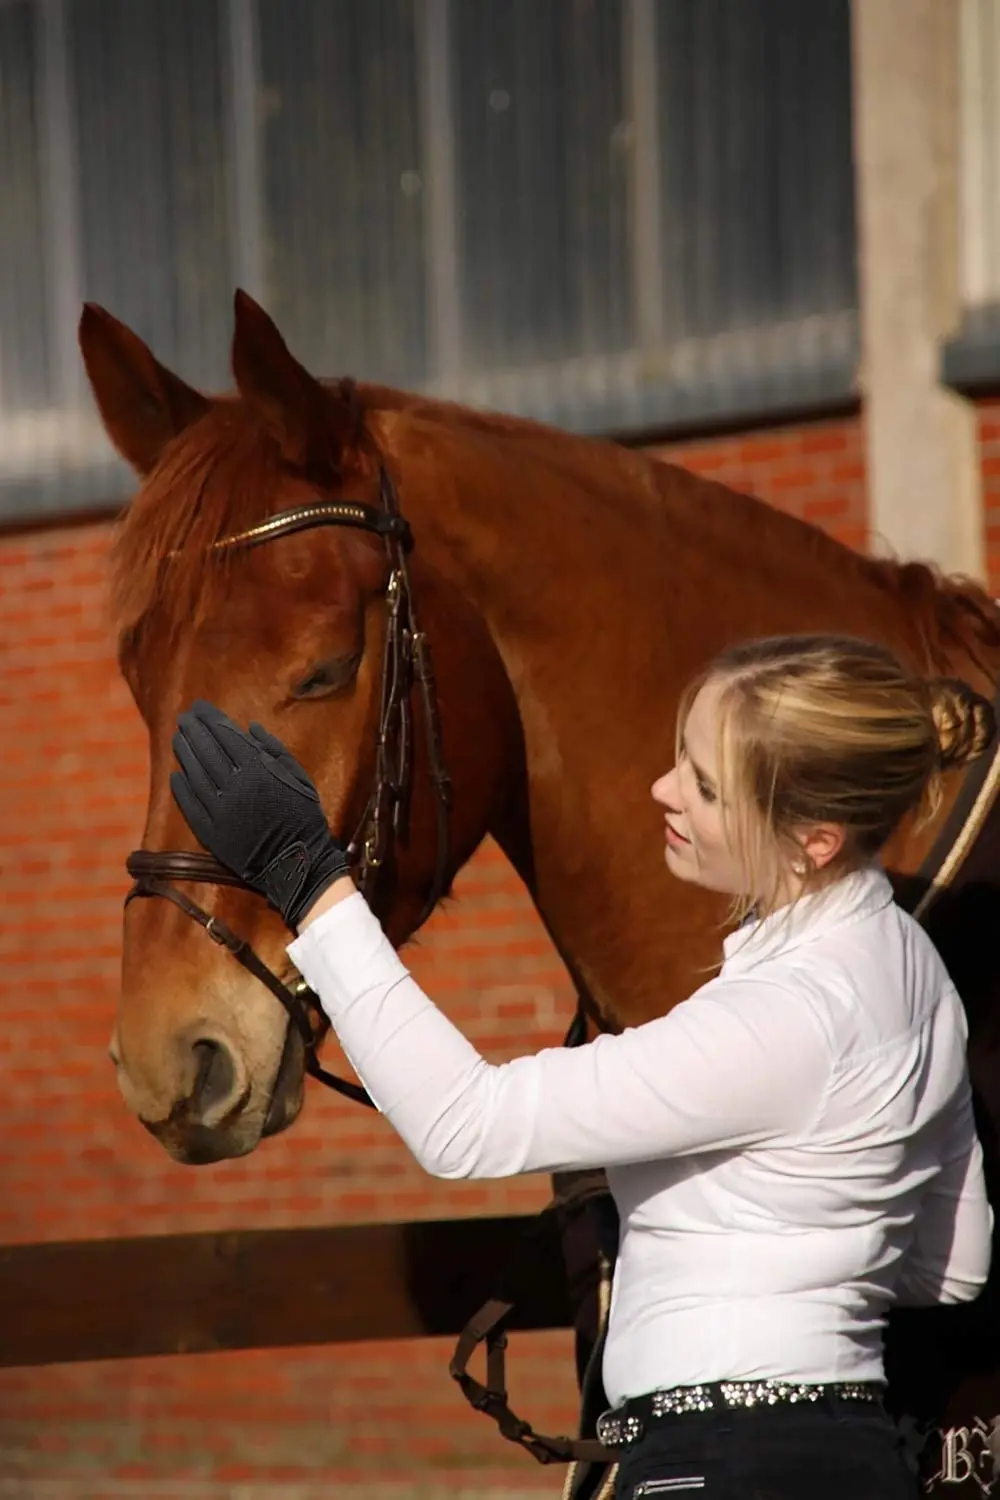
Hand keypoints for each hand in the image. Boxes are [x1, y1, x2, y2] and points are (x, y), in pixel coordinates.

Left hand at [170, 700, 350, 929]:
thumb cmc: (304, 816)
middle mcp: (235, 786)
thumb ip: (274, 750)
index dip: (210, 719)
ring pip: (194, 774)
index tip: (200, 707)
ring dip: (184, 753)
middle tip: (183, 717)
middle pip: (206, 750)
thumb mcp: (299, 777)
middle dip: (193, 730)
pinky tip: (176, 774)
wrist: (299, 863)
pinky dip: (182, 788)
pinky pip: (191, 805)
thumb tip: (250, 727)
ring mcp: (220, 810)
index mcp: (258, 769)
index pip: (226, 735)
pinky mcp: (211, 832)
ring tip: (177, 738)